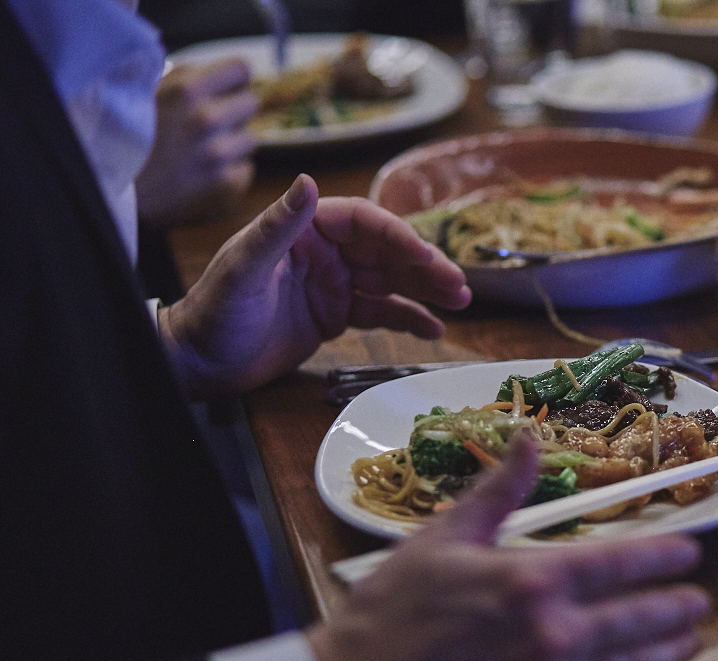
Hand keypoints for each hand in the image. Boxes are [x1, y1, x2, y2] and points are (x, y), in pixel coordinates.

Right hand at [137, 58, 257, 227]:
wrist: (114, 185)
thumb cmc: (130, 133)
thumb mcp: (152, 91)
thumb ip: (189, 78)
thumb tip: (224, 76)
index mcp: (188, 89)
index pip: (241, 70)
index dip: (233, 80)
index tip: (224, 89)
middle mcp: (207, 118)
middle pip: (250, 103)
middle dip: (234, 110)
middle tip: (209, 123)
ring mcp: (218, 153)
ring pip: (250, 138)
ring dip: (232, 142)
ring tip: (202, 148)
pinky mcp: (225, 182)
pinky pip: (245, 168)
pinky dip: (231, 171)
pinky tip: (205, 170)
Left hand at [160, 175, 471, 397]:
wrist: (199, 363)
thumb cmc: (214, 313)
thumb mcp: (244, 268)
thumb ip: (278, 226)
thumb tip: (308, 183)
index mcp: (302, 230)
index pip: (362, 222)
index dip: (397, 236)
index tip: (425, 255)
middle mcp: (322, 252)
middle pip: (386, 251)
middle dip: (425, 267)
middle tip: (459, 286)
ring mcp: (331, 284)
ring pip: (390, 281)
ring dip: (426, 290)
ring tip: (460, 304)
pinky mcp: (334, 316)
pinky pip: (380, 312)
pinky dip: (408, 319)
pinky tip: (434, 329)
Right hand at [307, 436, 711, 660]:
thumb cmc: (389, 614)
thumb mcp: (442, 538)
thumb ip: (500, 491)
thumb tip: (530, 438)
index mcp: (532, 580)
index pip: (622, 563)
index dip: (665, 556)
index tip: (690, 552)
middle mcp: (554, 635)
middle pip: (642, 617)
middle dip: (678, 606)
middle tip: (701, 598)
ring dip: (672, 650)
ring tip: (694, 639)